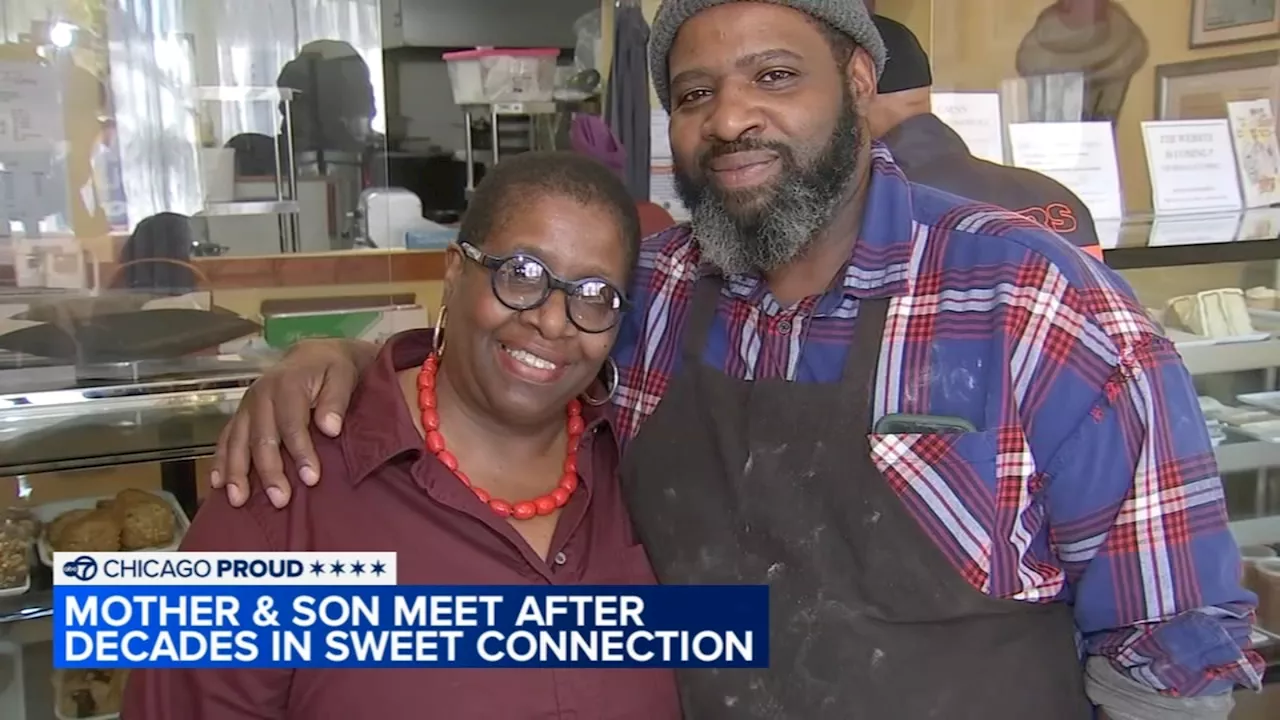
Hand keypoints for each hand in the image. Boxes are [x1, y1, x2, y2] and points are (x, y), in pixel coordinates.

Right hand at [210, 339, 374, 507]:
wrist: (312, 355)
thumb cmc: (331, 369)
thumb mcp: (342, 375)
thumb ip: (336, 400)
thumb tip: (330, 428)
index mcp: (286, 384)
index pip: (292, 423)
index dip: (300, 452)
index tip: (311, 478)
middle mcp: (260, 395)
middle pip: (261, 438)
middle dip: (269, 471)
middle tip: (280, 500)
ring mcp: (246, 406)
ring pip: (236, 441)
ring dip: (237, 472)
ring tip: (239, 501)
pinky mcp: (240, 415)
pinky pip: (225, 439)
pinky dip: (220, 461)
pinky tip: (217, 484)